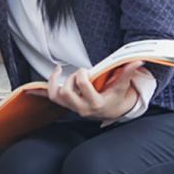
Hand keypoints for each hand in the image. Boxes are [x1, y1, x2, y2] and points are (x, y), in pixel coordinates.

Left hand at [27, 61, 142, 120]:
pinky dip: (42, 90)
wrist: (111, 111)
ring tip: (58, 70)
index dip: (81, 74)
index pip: (83, 86)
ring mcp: (72, 107)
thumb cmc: (115, 97)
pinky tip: (36, 84)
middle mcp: (81, 108)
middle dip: (71, 79)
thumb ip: (126, 74)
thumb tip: (137, 61)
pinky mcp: (66, 105)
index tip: (86, 70)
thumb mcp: (121, 87)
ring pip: (56, 97)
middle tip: (78, 73)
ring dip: (54, 82)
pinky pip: (51, 98)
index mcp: (95, 103)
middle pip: (67, 92)